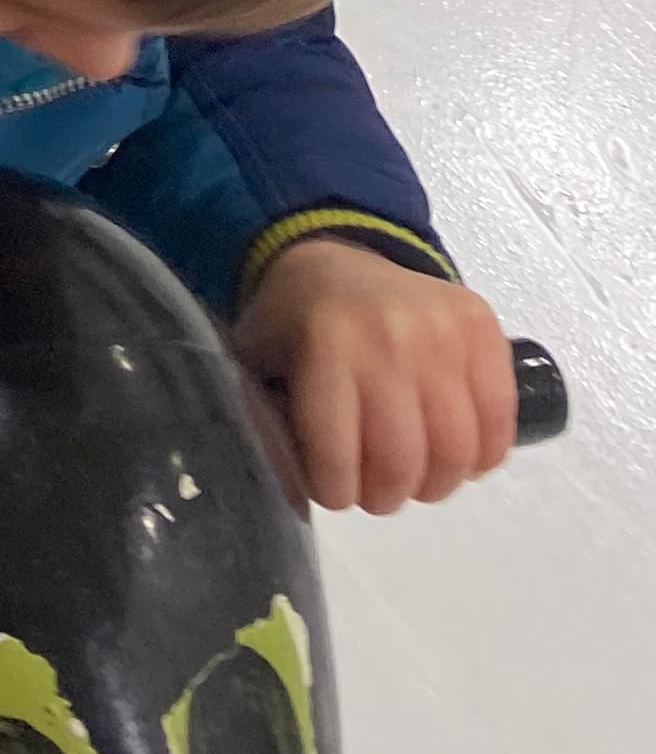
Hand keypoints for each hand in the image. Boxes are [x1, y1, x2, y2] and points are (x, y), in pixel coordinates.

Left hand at [231, 240, 517, 514]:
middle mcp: (389, 335)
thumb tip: (302, 498)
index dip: (335, 491)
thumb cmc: (291, 322)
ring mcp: (443, 329)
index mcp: (324, 342)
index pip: (337, 454)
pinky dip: (480, 457)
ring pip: (456, 451)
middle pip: (402, 462)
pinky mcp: (482, 328)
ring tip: (414, 477)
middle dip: (385, 496)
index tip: (334, 490)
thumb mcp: (254, 364)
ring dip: (434, 484)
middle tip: (376, 492)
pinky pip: (499, 421)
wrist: (334, 256)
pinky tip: (453, 454)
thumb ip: (267, 426)